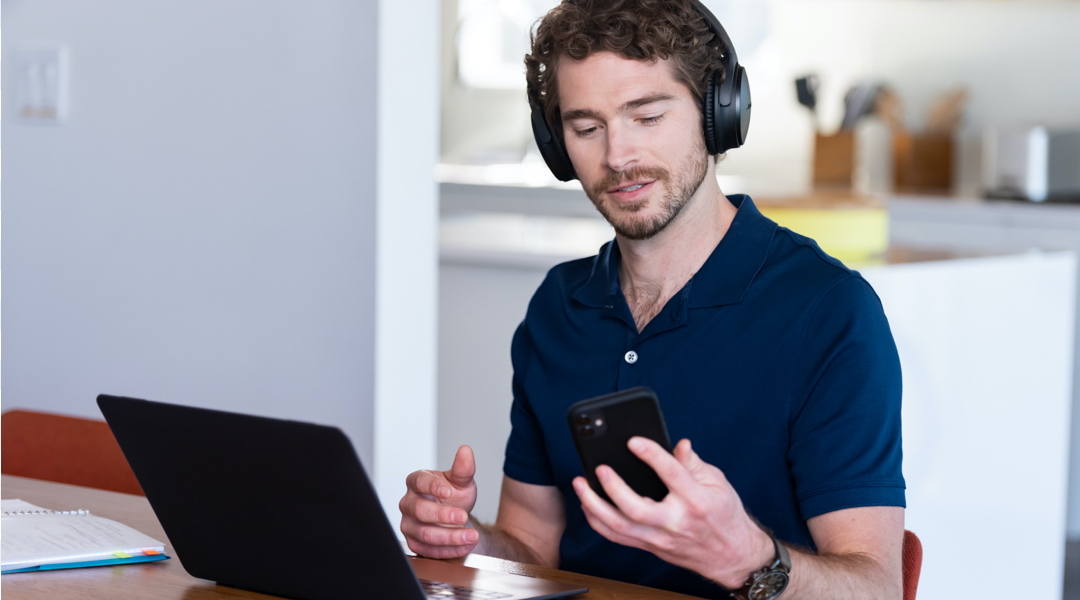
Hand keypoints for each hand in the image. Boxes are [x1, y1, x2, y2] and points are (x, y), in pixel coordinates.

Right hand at [399, 445, 480, 558]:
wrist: (455, 517)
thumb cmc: (454, 495)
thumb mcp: (462, 481)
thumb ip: (463, 468)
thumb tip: (465, 450)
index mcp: (417, 481)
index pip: (419, 481)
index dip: (432, 487)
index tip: (449, 491)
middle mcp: (408, 502)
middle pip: (419, 510)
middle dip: (443, 515)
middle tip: (464, 516)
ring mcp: (408, 523)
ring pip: (424, 533)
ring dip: (450, 537)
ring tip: (471, 535)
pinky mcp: (414, 542)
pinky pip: (428, 550)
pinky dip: (449, 550)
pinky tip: (465, 545)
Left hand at [572, 438, 773, 588]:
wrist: (732, 555)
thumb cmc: (725, 515)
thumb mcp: (718, 483)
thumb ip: (694, 463)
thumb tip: (678, 444)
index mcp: (696, 501)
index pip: (671, 474)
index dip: (651, 454)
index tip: (633, 440)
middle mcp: (676, 522)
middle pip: (636, 508)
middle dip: (613, 487)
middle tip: (600, 468)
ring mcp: (661, 538)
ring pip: (620, 526)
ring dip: (595, 505)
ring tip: (580, 484)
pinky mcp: (651, 547)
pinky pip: (618, 537)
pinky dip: (598, 521)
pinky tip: (587, 504)